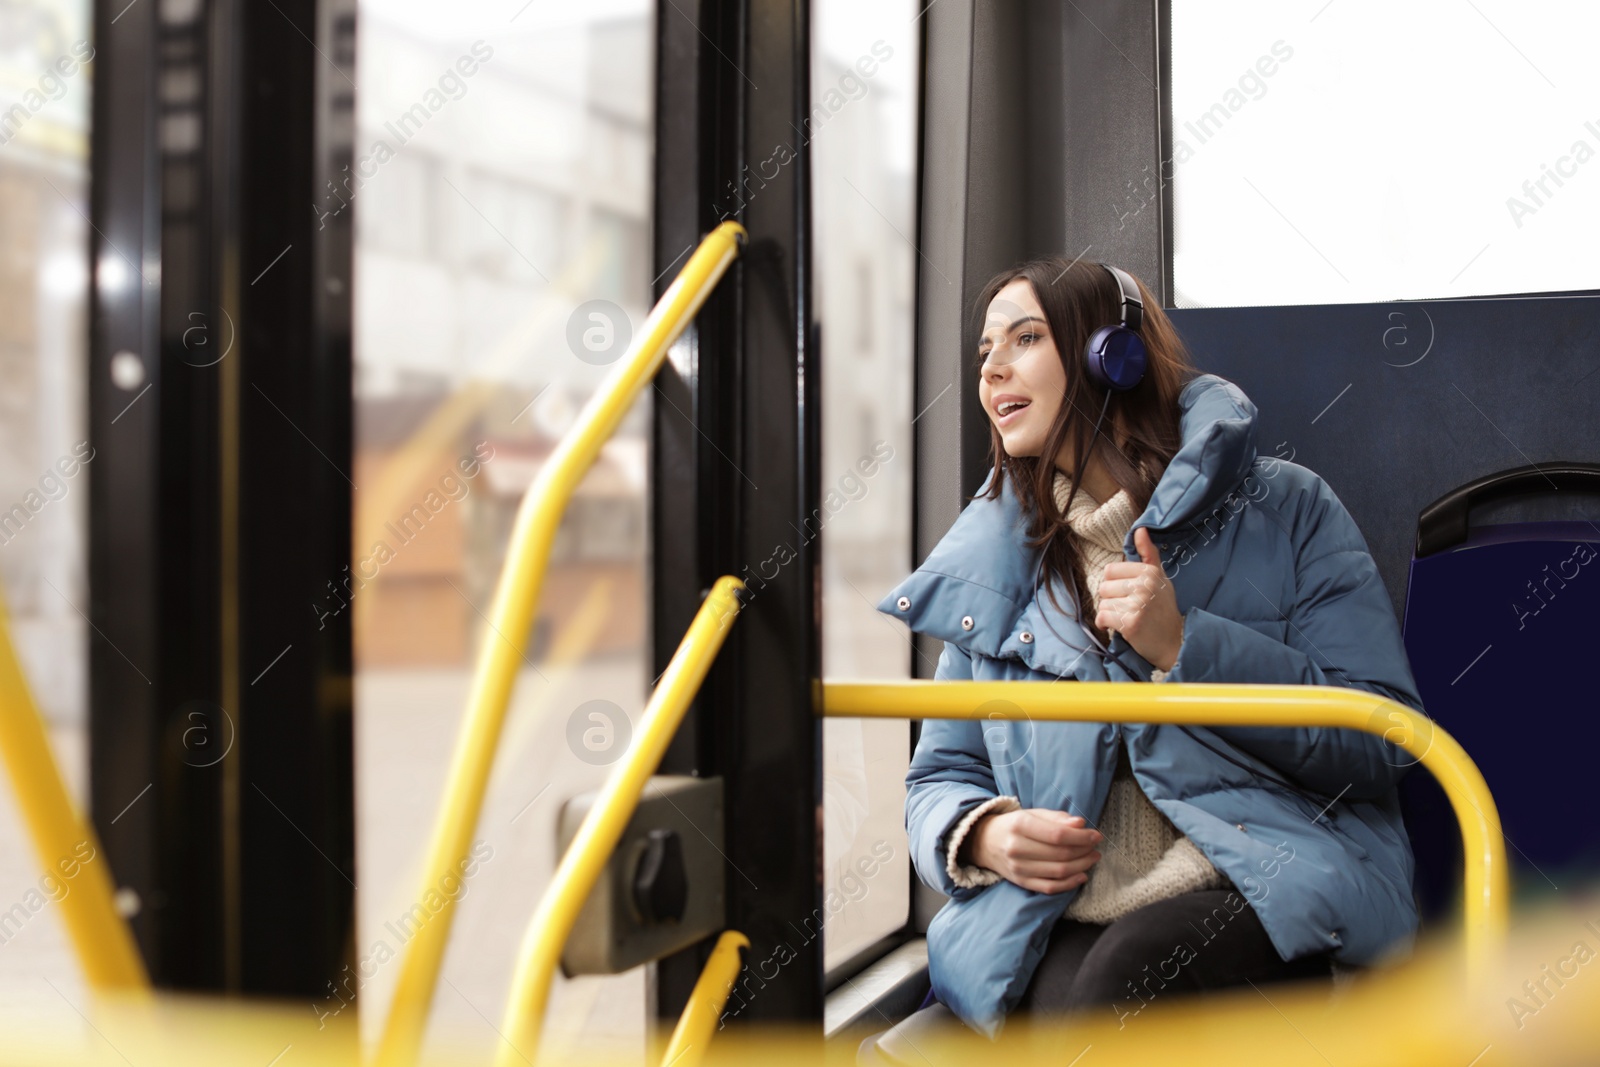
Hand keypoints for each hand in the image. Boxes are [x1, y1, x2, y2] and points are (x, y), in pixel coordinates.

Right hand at [968, 808, 1102, 893]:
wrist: (984, 842)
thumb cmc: (1014, 825)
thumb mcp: (1031, 814)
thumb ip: (1056, 818)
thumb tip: (1080, 824)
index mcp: (1019, 825)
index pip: (1057, 835)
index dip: (1081, 837)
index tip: (1096, 835)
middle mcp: (1017, 848)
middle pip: (1060, 854)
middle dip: (1084, 851)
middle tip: (1096, 847)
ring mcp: (1018, 868)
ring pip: (1058, 872)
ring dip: (1082, 866)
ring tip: (1092, 858)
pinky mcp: (1021, 882)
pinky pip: (1050, 887)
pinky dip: (1070, 884)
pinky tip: (1081, 875)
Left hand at [1097, 526, 1182, 671]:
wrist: (1175, 641)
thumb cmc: (1163, 609)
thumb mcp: (1160, 579)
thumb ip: (1149, 555)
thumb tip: (1140, 529)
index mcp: (1149, 571)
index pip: (1110, 570)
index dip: (1114, 584)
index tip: (1126, 593)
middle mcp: (1144, 585)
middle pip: (1104, 587)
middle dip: (1111, 599)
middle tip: (1127, 608)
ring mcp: (1138, 604)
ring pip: (1102, 603)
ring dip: (1109, 613)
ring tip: (1126, 617)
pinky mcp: (1130, 623)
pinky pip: (1102, 617)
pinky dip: (1105, 624)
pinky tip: (1118, 627)